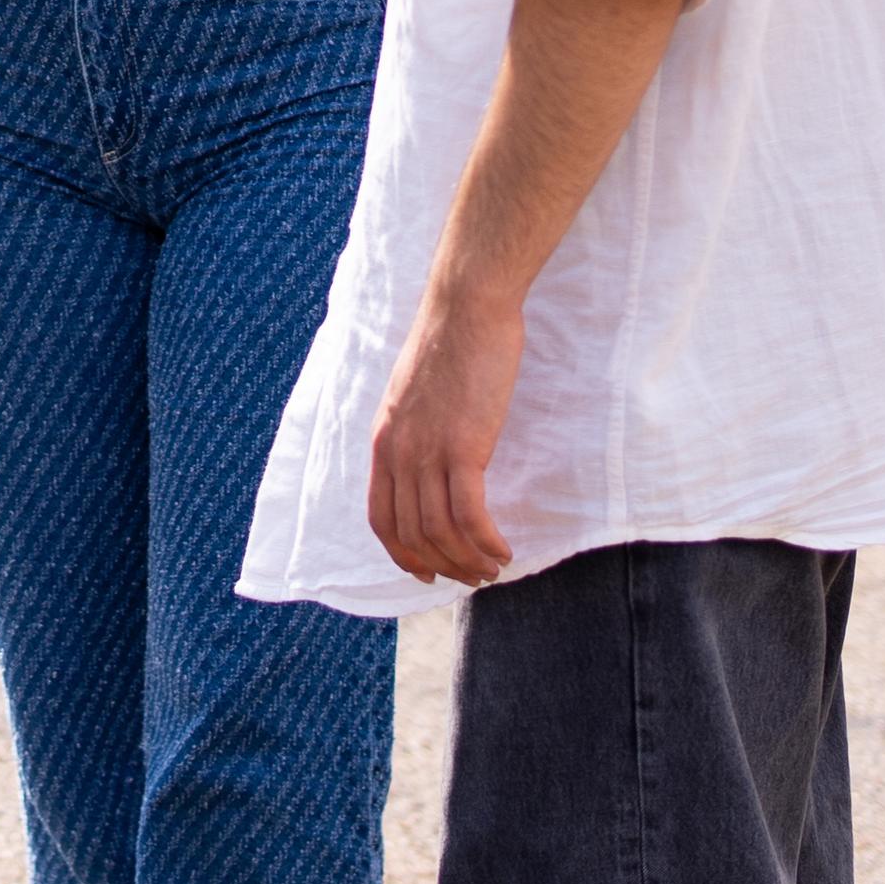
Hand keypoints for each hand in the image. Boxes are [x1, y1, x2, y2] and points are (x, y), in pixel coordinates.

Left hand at [365, 290, 520, 584]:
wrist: (466, 306)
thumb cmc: (451, 343)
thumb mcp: (416, 394)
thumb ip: (416, 431)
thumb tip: (432, 461)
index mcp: (385, 441)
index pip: (382, 518)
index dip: (402, 554)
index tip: (427, 572)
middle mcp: (399, 452)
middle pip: (412, 534)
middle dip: (442, 566)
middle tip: (472, 577)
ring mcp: (429, 451)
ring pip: (441, 532)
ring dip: (468, 561)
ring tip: (493, 569)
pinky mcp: (464, 446)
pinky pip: (470, 514)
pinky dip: (486, 541)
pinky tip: (503, 549)